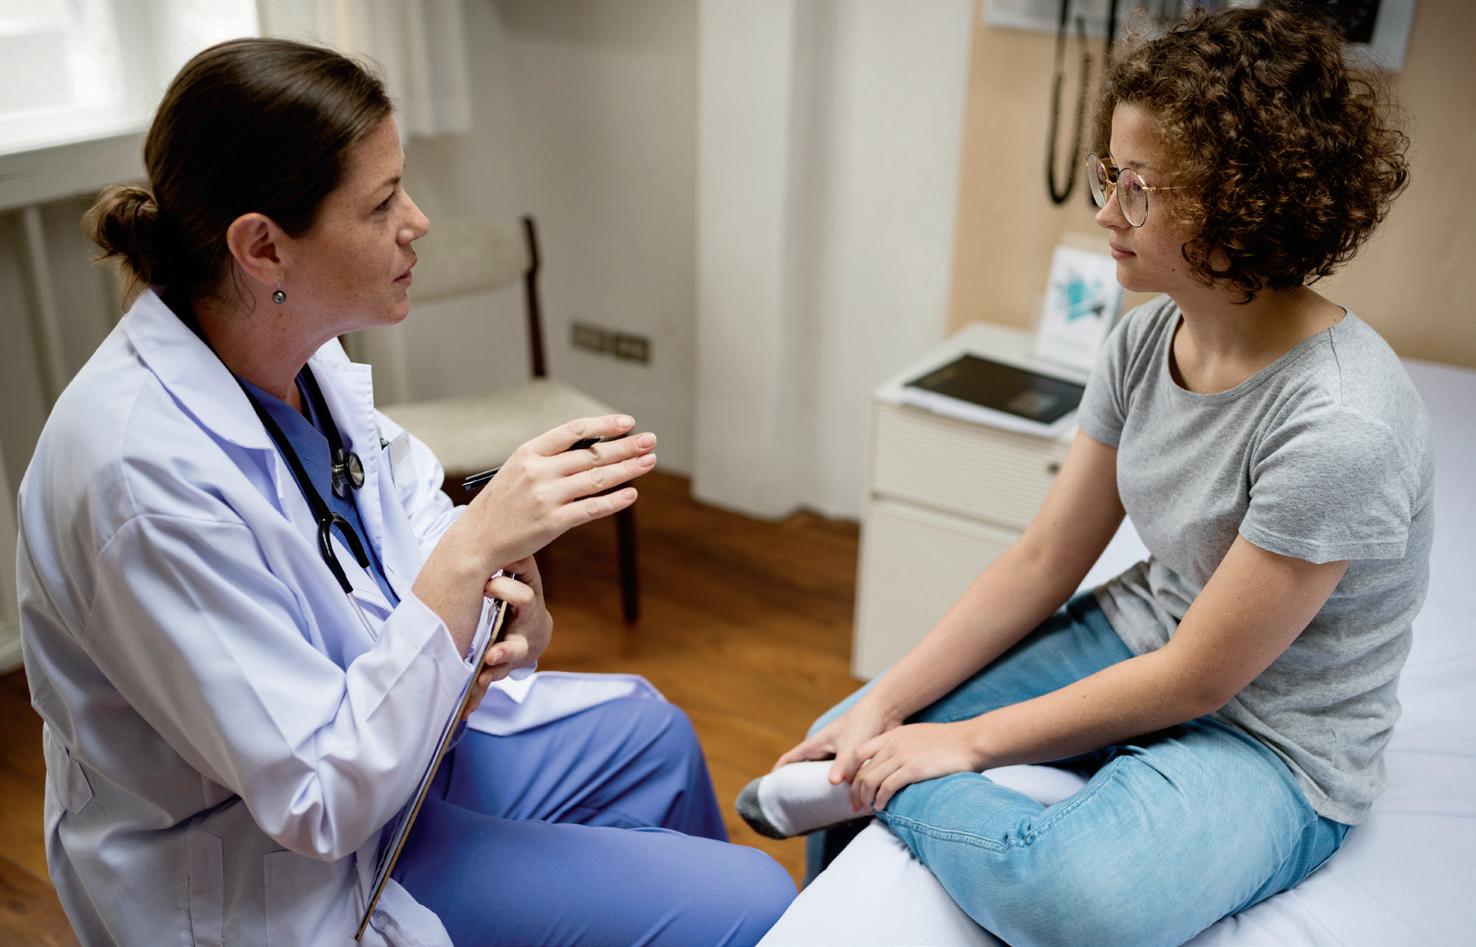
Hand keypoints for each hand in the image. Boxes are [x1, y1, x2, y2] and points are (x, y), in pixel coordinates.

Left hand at [460, 557, 551, 721]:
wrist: (535, 634)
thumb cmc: (524, 600)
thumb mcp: (526, 578)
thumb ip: (518, 562)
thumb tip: (509, 536)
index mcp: (529, 610)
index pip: (522, 599)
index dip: (505, 591)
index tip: (487, 584)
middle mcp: (523, 637)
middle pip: (517, 647)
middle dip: (505, 651)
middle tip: (491, 654)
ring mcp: (511, 658)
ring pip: (503, 671)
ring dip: (490, 676)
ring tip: (479, 681)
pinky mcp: (498, 671)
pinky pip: (487, 687)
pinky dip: (476, 699)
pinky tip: (464, 708)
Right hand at [461, 415, 656, 568]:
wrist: (477, 538)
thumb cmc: (502, 503)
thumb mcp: (518, 470)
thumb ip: (550, 459)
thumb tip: (593, 449)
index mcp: (529, 452)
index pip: (573, 431)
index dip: (603, 425)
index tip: (627, 422)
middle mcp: (538, 471)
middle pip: (591, 454)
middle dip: (626, 446)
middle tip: (651, 440)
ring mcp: (546, 497)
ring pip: (597, 479)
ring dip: (628, 469)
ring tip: (649, 461)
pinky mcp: (552, 522)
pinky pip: (591, 508)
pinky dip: (614, 501)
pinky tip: (632, 494)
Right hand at [773, 699, 898, 810]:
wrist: (885, 710)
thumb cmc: (863, 723)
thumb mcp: (850, 745)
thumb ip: (842, 765)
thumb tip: (831, 783)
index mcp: (816, 744)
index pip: (790, 759)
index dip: (779, 772)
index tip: (771, 787)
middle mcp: (824, 749)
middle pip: (805, 769)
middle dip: (800, 785)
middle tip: (796, 806)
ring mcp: (837, 752)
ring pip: (823, 773)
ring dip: (822, 787)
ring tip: (820, 808)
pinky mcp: (852, 756)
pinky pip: (841, 774)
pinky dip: (839, 786)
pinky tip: (845, 798)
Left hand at [849, 721, 983, 812]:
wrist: (971, 740)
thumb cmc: (951, 743)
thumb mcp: (920, 737)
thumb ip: (905, 747)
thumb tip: (897, 766)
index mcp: (893, 735)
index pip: (859, 752)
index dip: (850, 771)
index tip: (850, 785)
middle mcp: (893, 743)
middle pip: (862, 769)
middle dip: (854, 790)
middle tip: (856, 805)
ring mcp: (902, 755)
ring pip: (870, 780)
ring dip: (865, 798)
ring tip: (867, 809)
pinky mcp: (914, 769)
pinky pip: (887, 787)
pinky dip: (881, 800)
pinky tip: (882, 808)